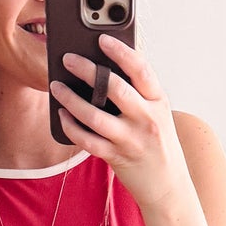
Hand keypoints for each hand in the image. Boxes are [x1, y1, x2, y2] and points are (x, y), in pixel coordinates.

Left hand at [49, 34, 188, 212]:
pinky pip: (87, 140)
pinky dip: (71, 127)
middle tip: (68, 59)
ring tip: (56, 87)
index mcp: (158, 102)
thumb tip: (103, 68)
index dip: (121, 51)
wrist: (168, 187)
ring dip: (70, 99)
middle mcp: (146, 119)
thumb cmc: (158, 144)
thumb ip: (138, 93)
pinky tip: (62, 115)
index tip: (101, 38)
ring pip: (94, 115)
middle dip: (87, 70)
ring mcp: (131, 140)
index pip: (140, 70)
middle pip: (114, 88)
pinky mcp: (116, 157)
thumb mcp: (157, 114)